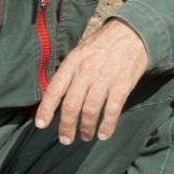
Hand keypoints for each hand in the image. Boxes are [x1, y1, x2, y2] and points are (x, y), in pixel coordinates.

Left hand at [35, 19, 148, 143]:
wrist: (132, 34)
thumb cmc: (103, 45)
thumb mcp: (80, 52)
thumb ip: (69, 72)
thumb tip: (57, 95)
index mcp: (72, 63)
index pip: (54, 90)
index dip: (46, 110)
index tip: (42, 125)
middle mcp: (85, 72)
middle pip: (71, 106)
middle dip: (66, 127)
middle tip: (65, 139)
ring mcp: (104, 79)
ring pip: (90, 112)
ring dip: (86, 129)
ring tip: (85, 137)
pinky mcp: (122, 86)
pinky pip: (112, 111)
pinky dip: (107, 126)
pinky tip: (103, 135)